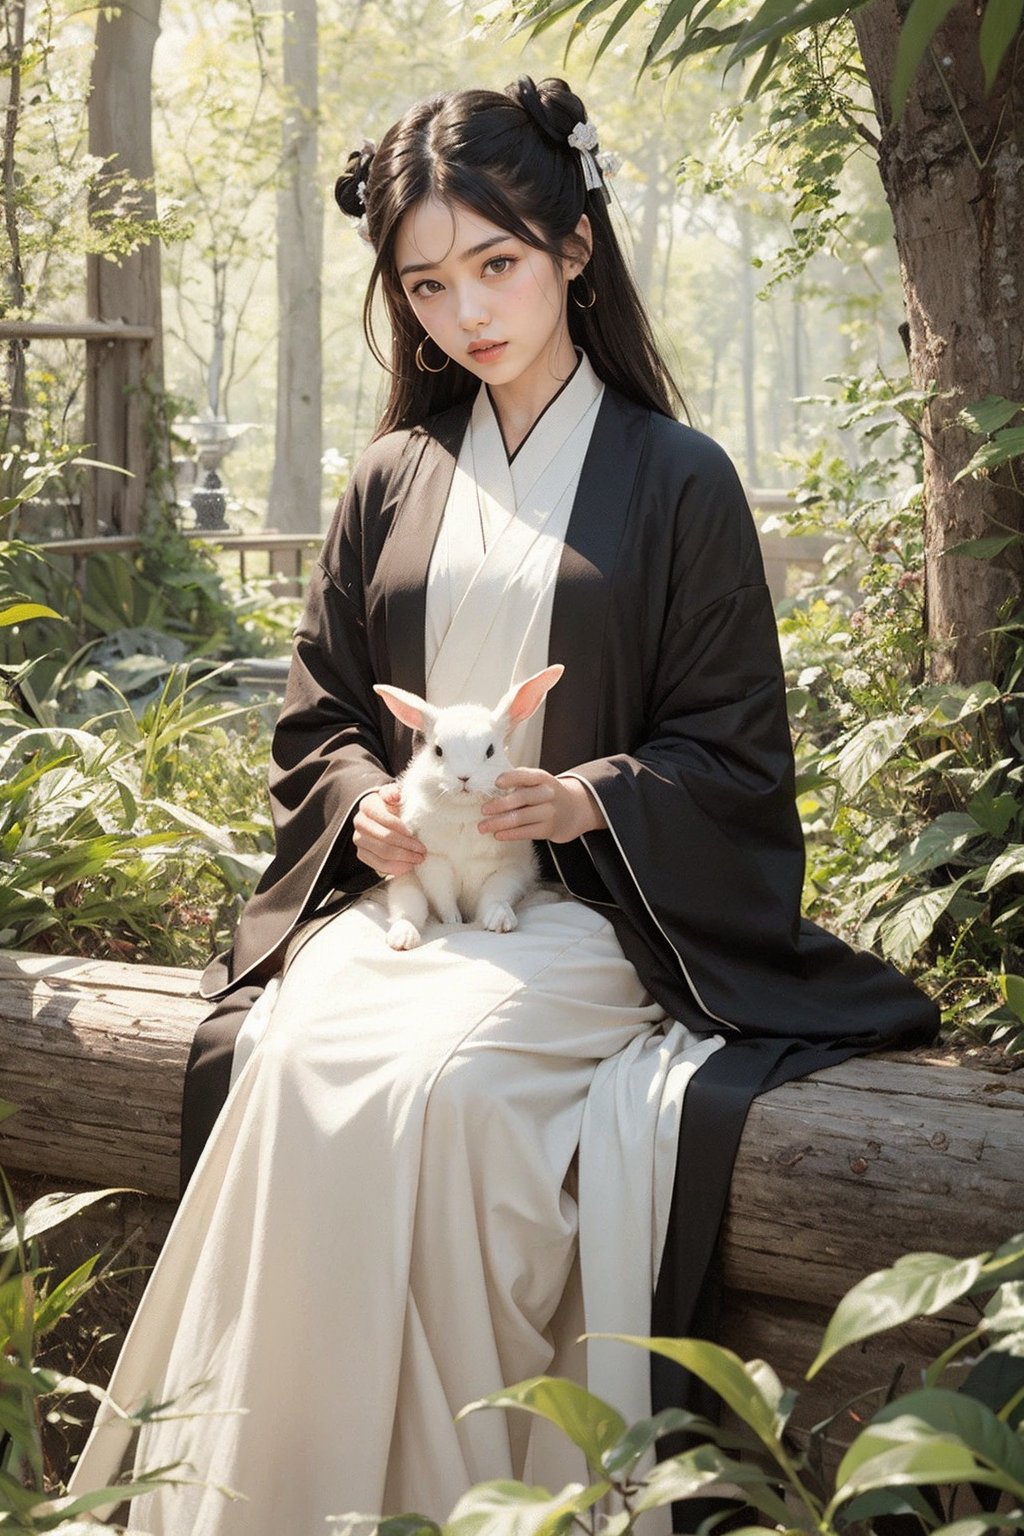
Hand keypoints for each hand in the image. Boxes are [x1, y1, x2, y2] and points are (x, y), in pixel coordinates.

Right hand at [353, 785, 425, 876]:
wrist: (381, 813)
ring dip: (403, 858)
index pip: (385, 819)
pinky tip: (408, 866)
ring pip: (382, 854)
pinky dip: (395, 868)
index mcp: (367, 805)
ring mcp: (359, 839)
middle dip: (407, 846)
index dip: (402, 828)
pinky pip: (378, 865)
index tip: (415, 834)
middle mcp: (359, 822)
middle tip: (422, 850)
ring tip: (418, 859)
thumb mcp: (395, 794)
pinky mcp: (362, 853)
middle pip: (385, 839)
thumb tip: (395, 796)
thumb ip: (394, 793)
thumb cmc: (392, 805)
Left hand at [478, 770, 603, 844]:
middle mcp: (548, 794)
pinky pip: (526, 832)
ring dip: (499, 823)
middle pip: (522, 798)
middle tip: (483, 810)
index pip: (527, 775)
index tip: (497, 782)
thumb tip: (491, 787)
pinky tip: (498, 834)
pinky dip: (510, 834)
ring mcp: (549, 812)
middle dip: (500, 805)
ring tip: (483, 826)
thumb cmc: (545, 794)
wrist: (573, 810)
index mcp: (543, 778)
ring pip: (521, 818)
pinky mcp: (548, 829)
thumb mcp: (538, 782)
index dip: (512, 778)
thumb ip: (519, 781)